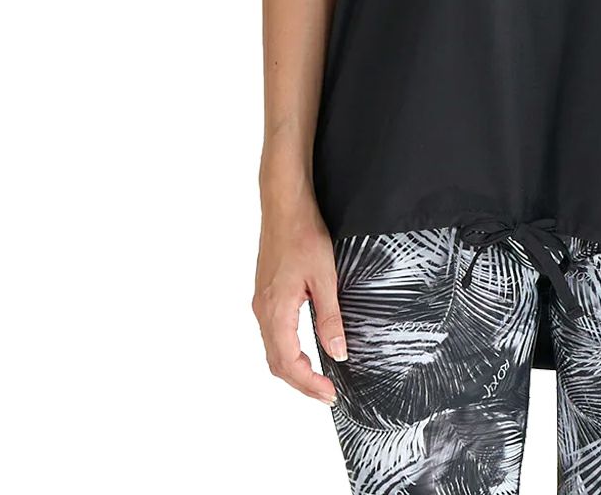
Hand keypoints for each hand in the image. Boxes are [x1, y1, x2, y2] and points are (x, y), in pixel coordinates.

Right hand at [252, 196, 345, 404]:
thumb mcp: (325, 278)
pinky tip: (304, 349)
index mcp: (276, 311)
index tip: (329, 395)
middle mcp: (263, 311)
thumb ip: (329, 318)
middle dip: (301, 383)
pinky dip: (287, 350)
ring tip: (318, 378)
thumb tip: (338, 352)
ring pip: (272, 349)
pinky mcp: (266, 294)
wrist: (285, 206)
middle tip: (327, 393)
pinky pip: (273, 333)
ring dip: (293, 368)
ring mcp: (262, 303)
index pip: (287, 363)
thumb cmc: (304, 235)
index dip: (308, 384)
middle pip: (276, 362)